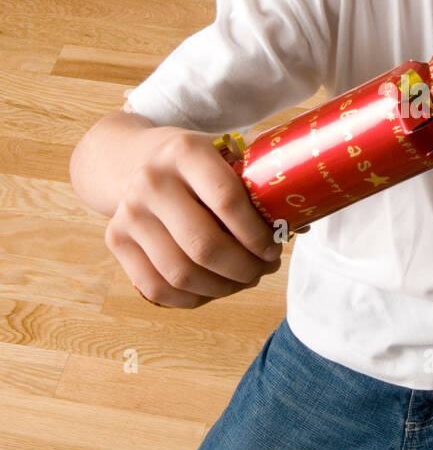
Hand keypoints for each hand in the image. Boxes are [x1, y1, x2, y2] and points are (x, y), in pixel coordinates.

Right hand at [104, 128, 283, 308]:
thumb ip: (260, 181)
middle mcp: (151, 181)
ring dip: (223, 288)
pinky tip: (214, 289)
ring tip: (244, 280)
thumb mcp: (226, 153)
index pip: (227, 200)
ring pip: (181, 273)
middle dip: (244, 268)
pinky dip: (192, 298)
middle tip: (265, 269)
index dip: (256, 234)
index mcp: (185, 151)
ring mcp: (128, 212)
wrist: (134, 159)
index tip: (274, 248)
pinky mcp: (115, 240)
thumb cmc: (197, 163)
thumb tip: (299, 225)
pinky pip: (156, 288)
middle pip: (204, 246)